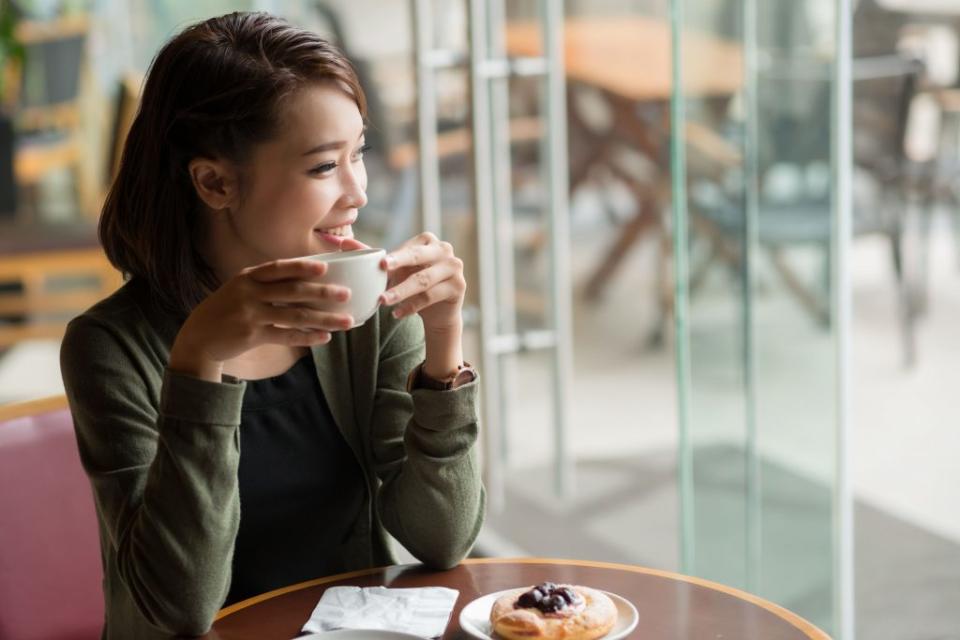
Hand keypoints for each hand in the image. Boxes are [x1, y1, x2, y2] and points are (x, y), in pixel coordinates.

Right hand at [169, 258, 354, 380]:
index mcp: (248, 277)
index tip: (325, 267)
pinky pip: (286, 335)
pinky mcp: (252, 335)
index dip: (302, 267)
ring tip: (346, 322)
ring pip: (295, 316)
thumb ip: (266, 283)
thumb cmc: (227, 310)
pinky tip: (325, 338)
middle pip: (292, 291)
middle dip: (322, 292)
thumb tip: (304, 280)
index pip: (279, 268)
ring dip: (323, 319)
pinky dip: (308, 337)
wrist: (199, 337)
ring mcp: (250, 314)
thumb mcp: (240, 289)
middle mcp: (249, 292)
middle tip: (346, 294)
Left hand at [377, 232, 465, 334]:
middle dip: (399, 263)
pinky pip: (431, 296)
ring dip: (402, 291)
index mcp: (427, 240)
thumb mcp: (393, 270)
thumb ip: (369, 256)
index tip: (380, 264)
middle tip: (383, 269)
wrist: (437, 311)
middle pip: (418, 257)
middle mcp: (444, 250)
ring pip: (423, 280)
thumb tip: (340, 243)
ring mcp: (454, 267)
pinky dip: (412, 306)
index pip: (408, 248)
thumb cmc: (412, 284)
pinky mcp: (459, 286)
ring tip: (383, 301)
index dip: (394, 256)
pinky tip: (397, 314)